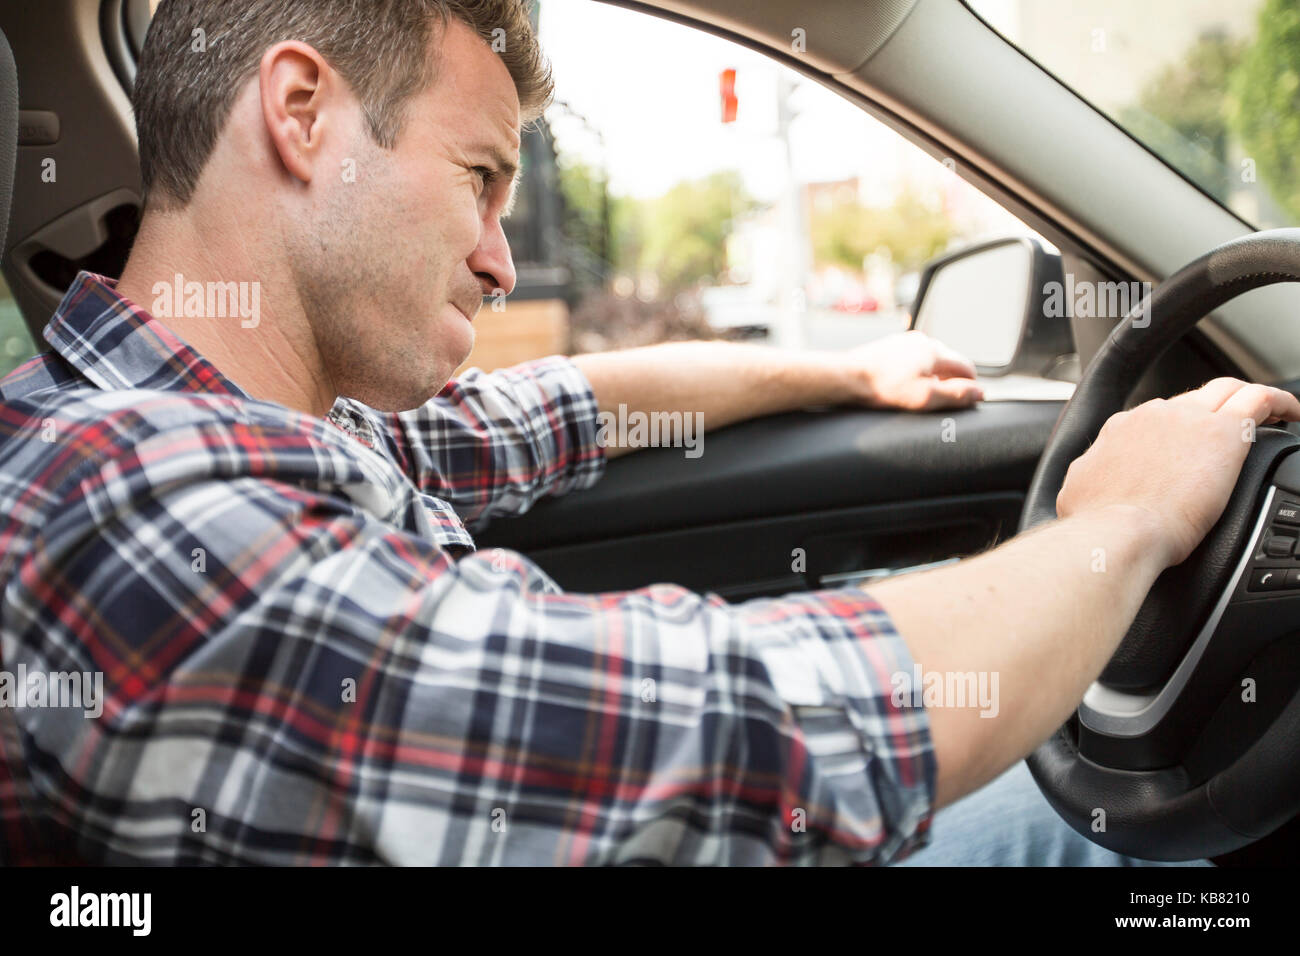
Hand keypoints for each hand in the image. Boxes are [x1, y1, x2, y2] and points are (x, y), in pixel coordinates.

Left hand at [845, 330, 983, 410]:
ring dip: (932, 376)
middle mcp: (923, 341)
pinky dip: (915, 372)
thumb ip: (955, 395)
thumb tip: (979, 393)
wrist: (847, 377)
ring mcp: (905, 341)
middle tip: (939, 401)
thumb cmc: (883, 388)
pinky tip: (902, 385)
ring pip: (930, 360)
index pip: (967, 367)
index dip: (971, 385)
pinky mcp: (890, 346)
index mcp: (935, 351)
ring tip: (918, 394)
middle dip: (950, 381)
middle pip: (949, 362)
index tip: (966, 400)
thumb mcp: (925, 398)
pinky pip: (912, 359)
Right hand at [1056, 378, 1299, 567]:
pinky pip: (1260, 398)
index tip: (1183, 449)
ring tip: (1265, 418)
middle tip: (1223, 434)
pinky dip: (1279, 401)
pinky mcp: (1223, 432)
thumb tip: (1087, 492)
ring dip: (1241, 403)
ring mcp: (1187, 419)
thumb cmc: (1097, 527)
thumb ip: (1091, 483)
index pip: (1152, 419)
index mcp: (1119, 431)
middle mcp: (1151, 416)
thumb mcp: (1077, 497)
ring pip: (1223, 390)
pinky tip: (1291, 413)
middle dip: (1207, 413)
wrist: (1114, 534)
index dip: (1171, 430)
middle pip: (1188, 401)